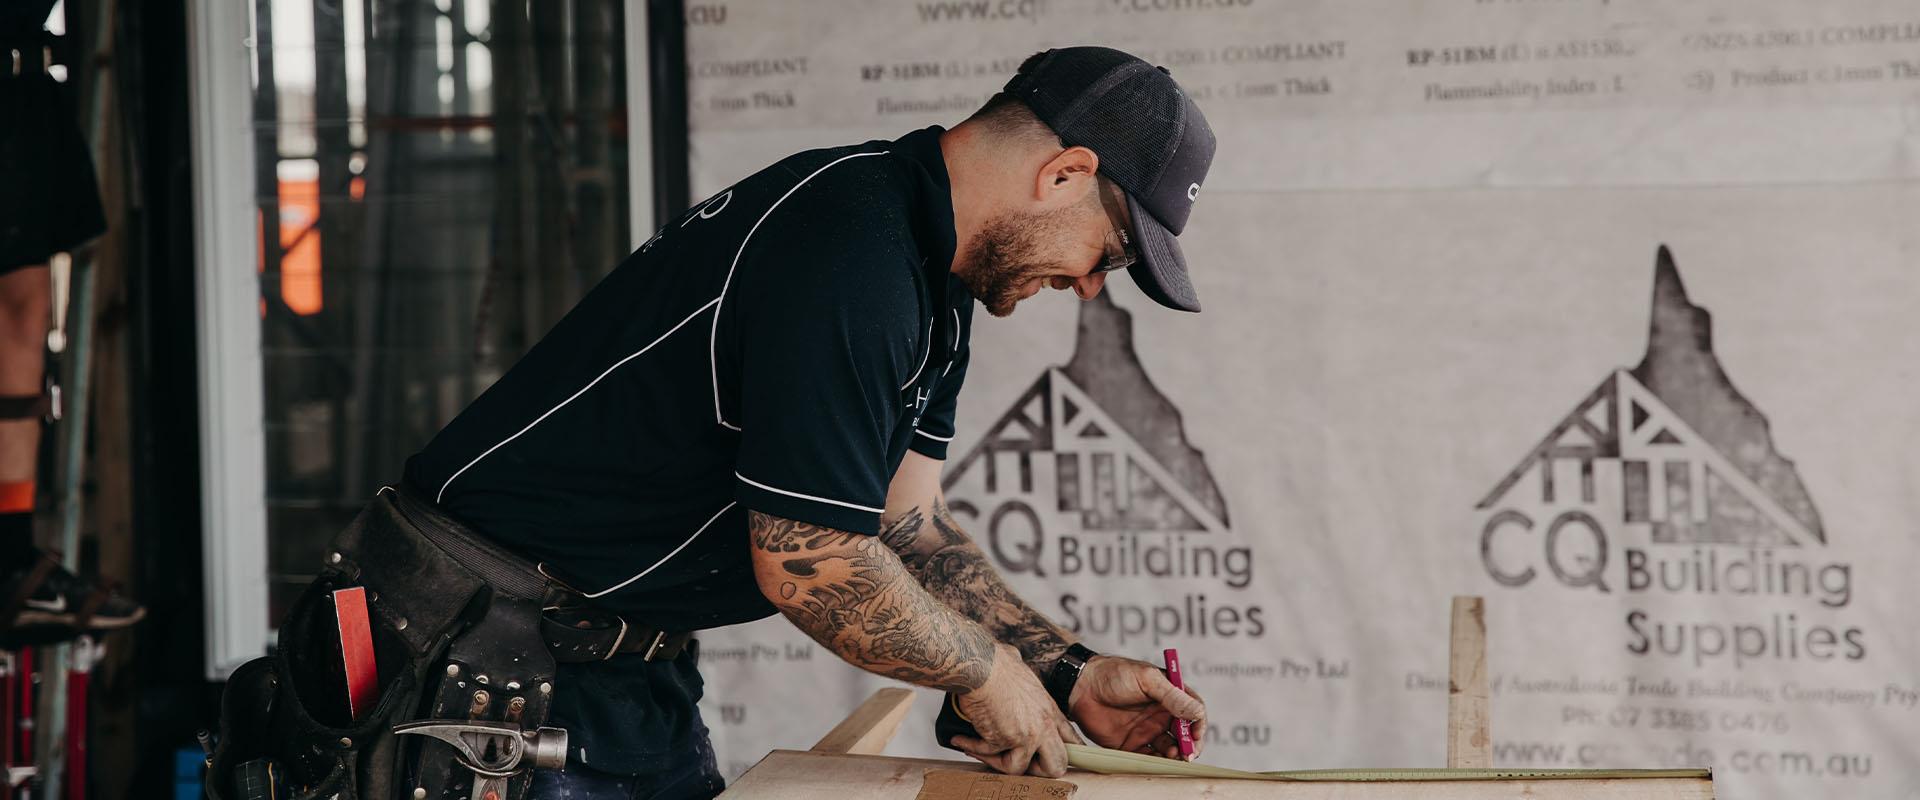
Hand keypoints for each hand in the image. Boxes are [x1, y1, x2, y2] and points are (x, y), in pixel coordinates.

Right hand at [949, 644, 1082, 776]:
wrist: (981, 667)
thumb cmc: (998, 664)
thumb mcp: (1025, 674)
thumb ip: (1025, 682)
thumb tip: (1015, 663)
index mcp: (1049, 711)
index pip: (1070, 741)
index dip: (1063, 754)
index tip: (1054, 759)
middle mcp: (1042, 727)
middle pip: (1056, 766)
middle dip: (1038, 770)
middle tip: (1020, 762)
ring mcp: (1024, 736)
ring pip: (1019, 769)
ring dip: (997, 762)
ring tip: (982, 750)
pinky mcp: (1001, 741)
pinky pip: (987, 755)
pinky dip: (971, 747)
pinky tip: (961, 739)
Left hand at [1066, 655, 1206, 760]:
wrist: (1080, 686)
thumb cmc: (1113, 674)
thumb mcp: (1146, 678)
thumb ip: (1172, 696)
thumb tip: (1196, 712)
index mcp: (1169, 695)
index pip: (1194, 712)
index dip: (1198, 725)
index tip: (1195, 735)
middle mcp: (1161, 714)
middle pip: (1185, 734)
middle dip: (1190, 745)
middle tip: (1186, 753)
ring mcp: (1146, 731)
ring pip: (1169, 749)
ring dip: (1174, 755)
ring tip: (1171, 755)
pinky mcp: (1131, 745)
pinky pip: (1148, 758)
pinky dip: (1156, 763)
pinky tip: (1156, 762)